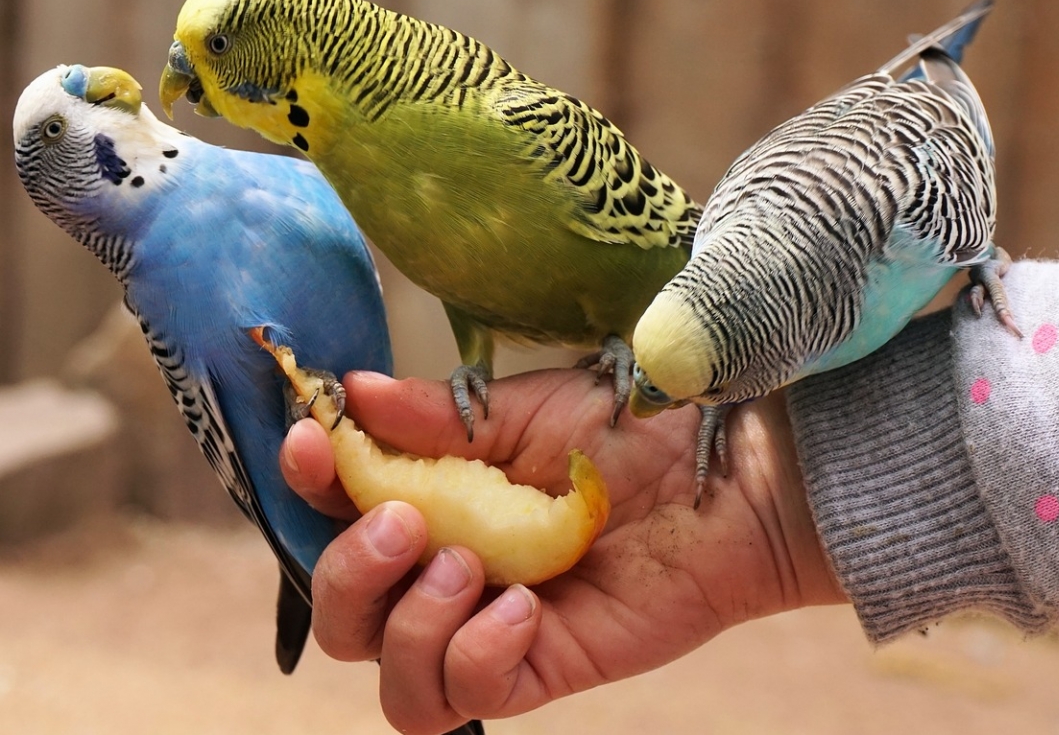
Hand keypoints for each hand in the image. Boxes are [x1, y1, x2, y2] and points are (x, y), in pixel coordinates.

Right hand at [280, 368, 843, 734]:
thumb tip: (354, 390)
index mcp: (435, 500)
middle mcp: (447, 570)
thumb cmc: (630, 430)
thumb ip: (438, 417)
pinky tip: (522, 609)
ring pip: (389, 676)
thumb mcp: (526, 410)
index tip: (315, 444)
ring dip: (408, 622)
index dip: (308, 488)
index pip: (336, 512)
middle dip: (351, 571)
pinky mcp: (539, 666)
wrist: (723, 475)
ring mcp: (488, 625)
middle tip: (409, 521)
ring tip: (475, 565)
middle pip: (343, 614)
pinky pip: (464, 696)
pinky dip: (472, 655)